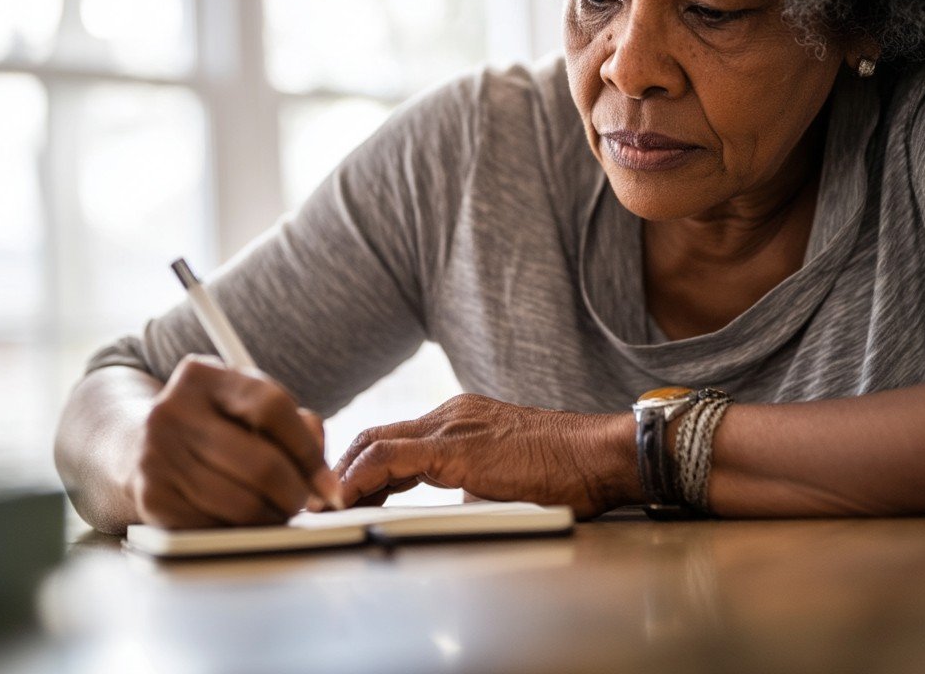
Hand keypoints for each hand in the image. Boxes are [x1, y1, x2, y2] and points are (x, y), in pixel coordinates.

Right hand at [127, 355, 342, 527]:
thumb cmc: (210, 425)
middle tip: (304, 503)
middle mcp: (172, 411)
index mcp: (202, 376)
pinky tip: (245, 522)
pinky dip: (241, 532)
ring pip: (242, 504)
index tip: (327, 482)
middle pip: (261, 464)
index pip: (271, 406)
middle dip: (296, 493)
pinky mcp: (151, 498)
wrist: (132, 444)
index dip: (308, 450)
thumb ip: (295, 425)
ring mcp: (156, 456)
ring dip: (272, 518)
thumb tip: (324, 479)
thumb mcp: (244, 405)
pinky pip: (216, 527)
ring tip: (277, 512)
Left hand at [333, 394, 637, 517]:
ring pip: (374, 441)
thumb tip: (458, 504)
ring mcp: (451, 425)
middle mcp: (450, 415)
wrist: (598, 456)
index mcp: (461, 420)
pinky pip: (388, 457)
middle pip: (376, 434)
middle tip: (325, 506)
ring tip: (326, 509)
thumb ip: (474, 484)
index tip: (349, 498)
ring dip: (343, 477)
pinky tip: (344, 501)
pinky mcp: (454, 447)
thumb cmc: (568, 472)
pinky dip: (358, 479)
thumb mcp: (506, 479)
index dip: (364, 469)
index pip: (396, 439)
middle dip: (343, 470)